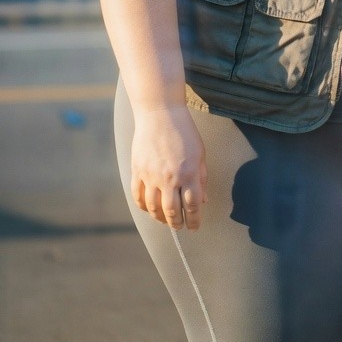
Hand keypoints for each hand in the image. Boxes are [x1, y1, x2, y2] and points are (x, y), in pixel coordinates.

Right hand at [130, 105, 207, 230]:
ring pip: (153, 207)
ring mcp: (151, 175)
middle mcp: (170, 178)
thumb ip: (201, 178)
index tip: (194, 227)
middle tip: (179, 227)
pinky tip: (149, 209)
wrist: (160, 113)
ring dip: (160, 218)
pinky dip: (143, 206)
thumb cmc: (184, 132)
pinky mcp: (138, 170)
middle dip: (177, 223)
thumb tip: (203, 200)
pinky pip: (138, 195)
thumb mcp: (200, 153)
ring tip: (165, 220)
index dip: (194, 220)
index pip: (192, 206)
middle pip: (172, 211)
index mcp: (189, 173)